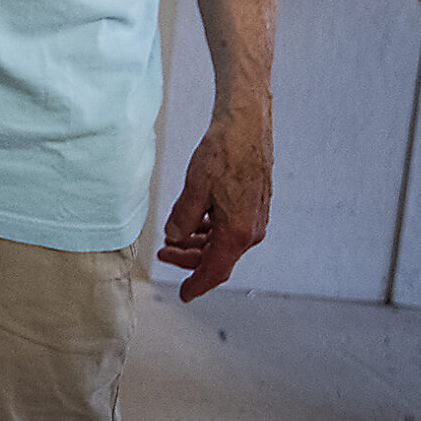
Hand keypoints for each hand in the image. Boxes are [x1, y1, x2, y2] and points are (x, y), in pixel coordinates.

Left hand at [156, 108, 270, 300]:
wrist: (246, 125)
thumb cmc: (223, 153)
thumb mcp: (194, 189)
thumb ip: (182, 219)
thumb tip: (174, 238)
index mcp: (238, 232)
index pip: (215, 271)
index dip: (196, 284)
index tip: (184, 295)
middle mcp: (251, 230)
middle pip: (218, 257)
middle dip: (190, 259)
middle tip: (164, 253)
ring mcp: (255, 217)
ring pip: (223, 242)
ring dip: (198, 243)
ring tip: (174, 237)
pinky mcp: (254, 204)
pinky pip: (230, 228)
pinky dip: (210, 230)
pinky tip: (193, 221)